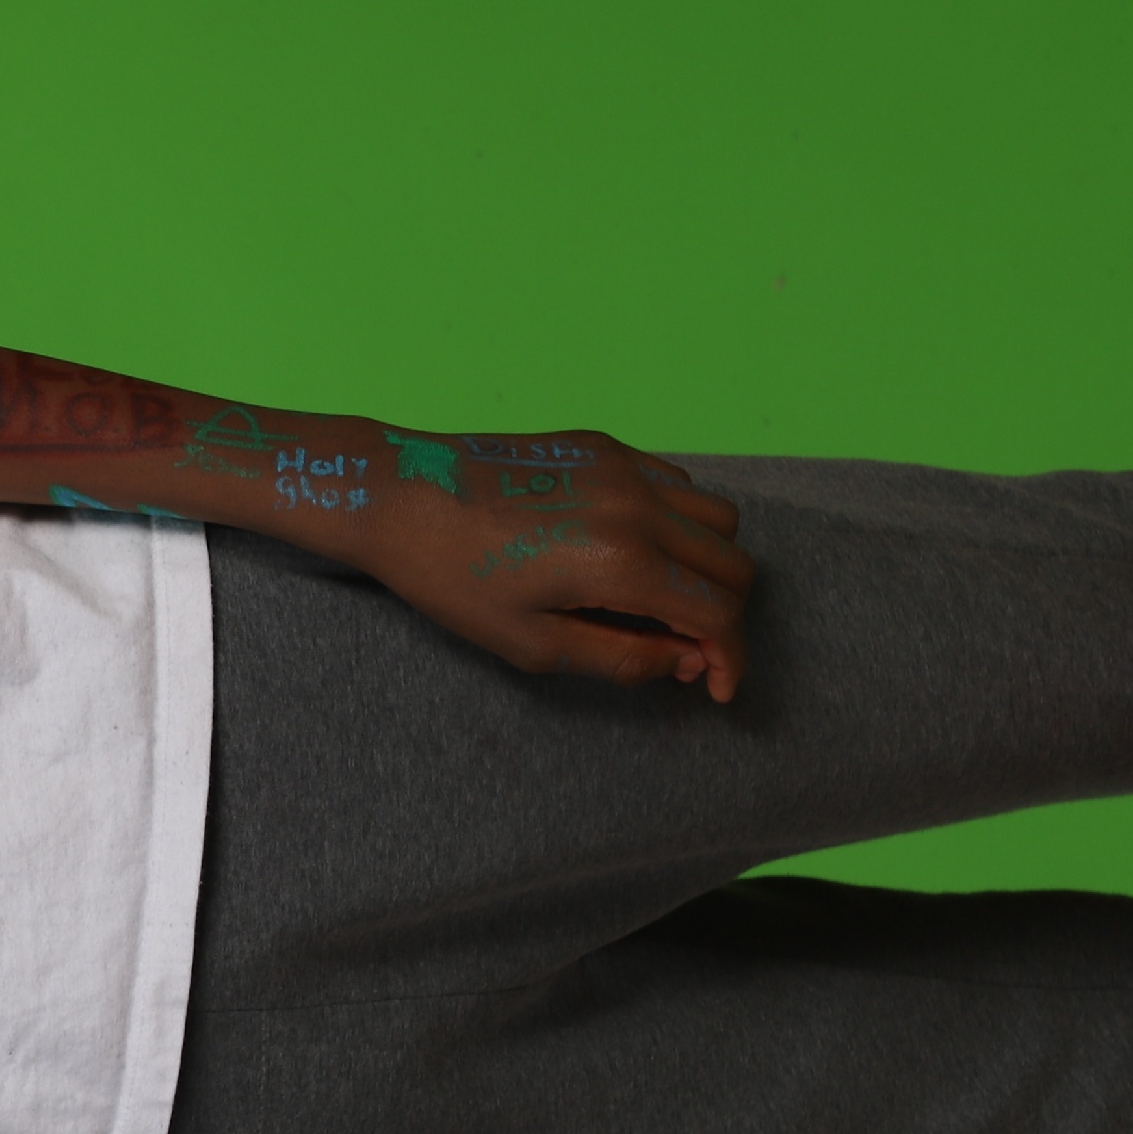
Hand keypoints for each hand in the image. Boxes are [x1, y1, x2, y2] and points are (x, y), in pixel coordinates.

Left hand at [335, 428, 755, 701]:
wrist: (398, 496)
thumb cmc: (451, 577)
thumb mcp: (531, 644)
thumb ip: (622, 658)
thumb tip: (686, 662)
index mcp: (623, 562)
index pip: (719, 614)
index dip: (730, 659)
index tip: (717, 687)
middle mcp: (639, 506)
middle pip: (734, 564)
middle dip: (724, 614)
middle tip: (685, 647)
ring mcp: (624, 467)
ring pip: (717, 517)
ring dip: (709, 564)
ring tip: (663, 597)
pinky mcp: (603, 446)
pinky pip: (677, 482)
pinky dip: (679, 521)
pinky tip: (634, 549)